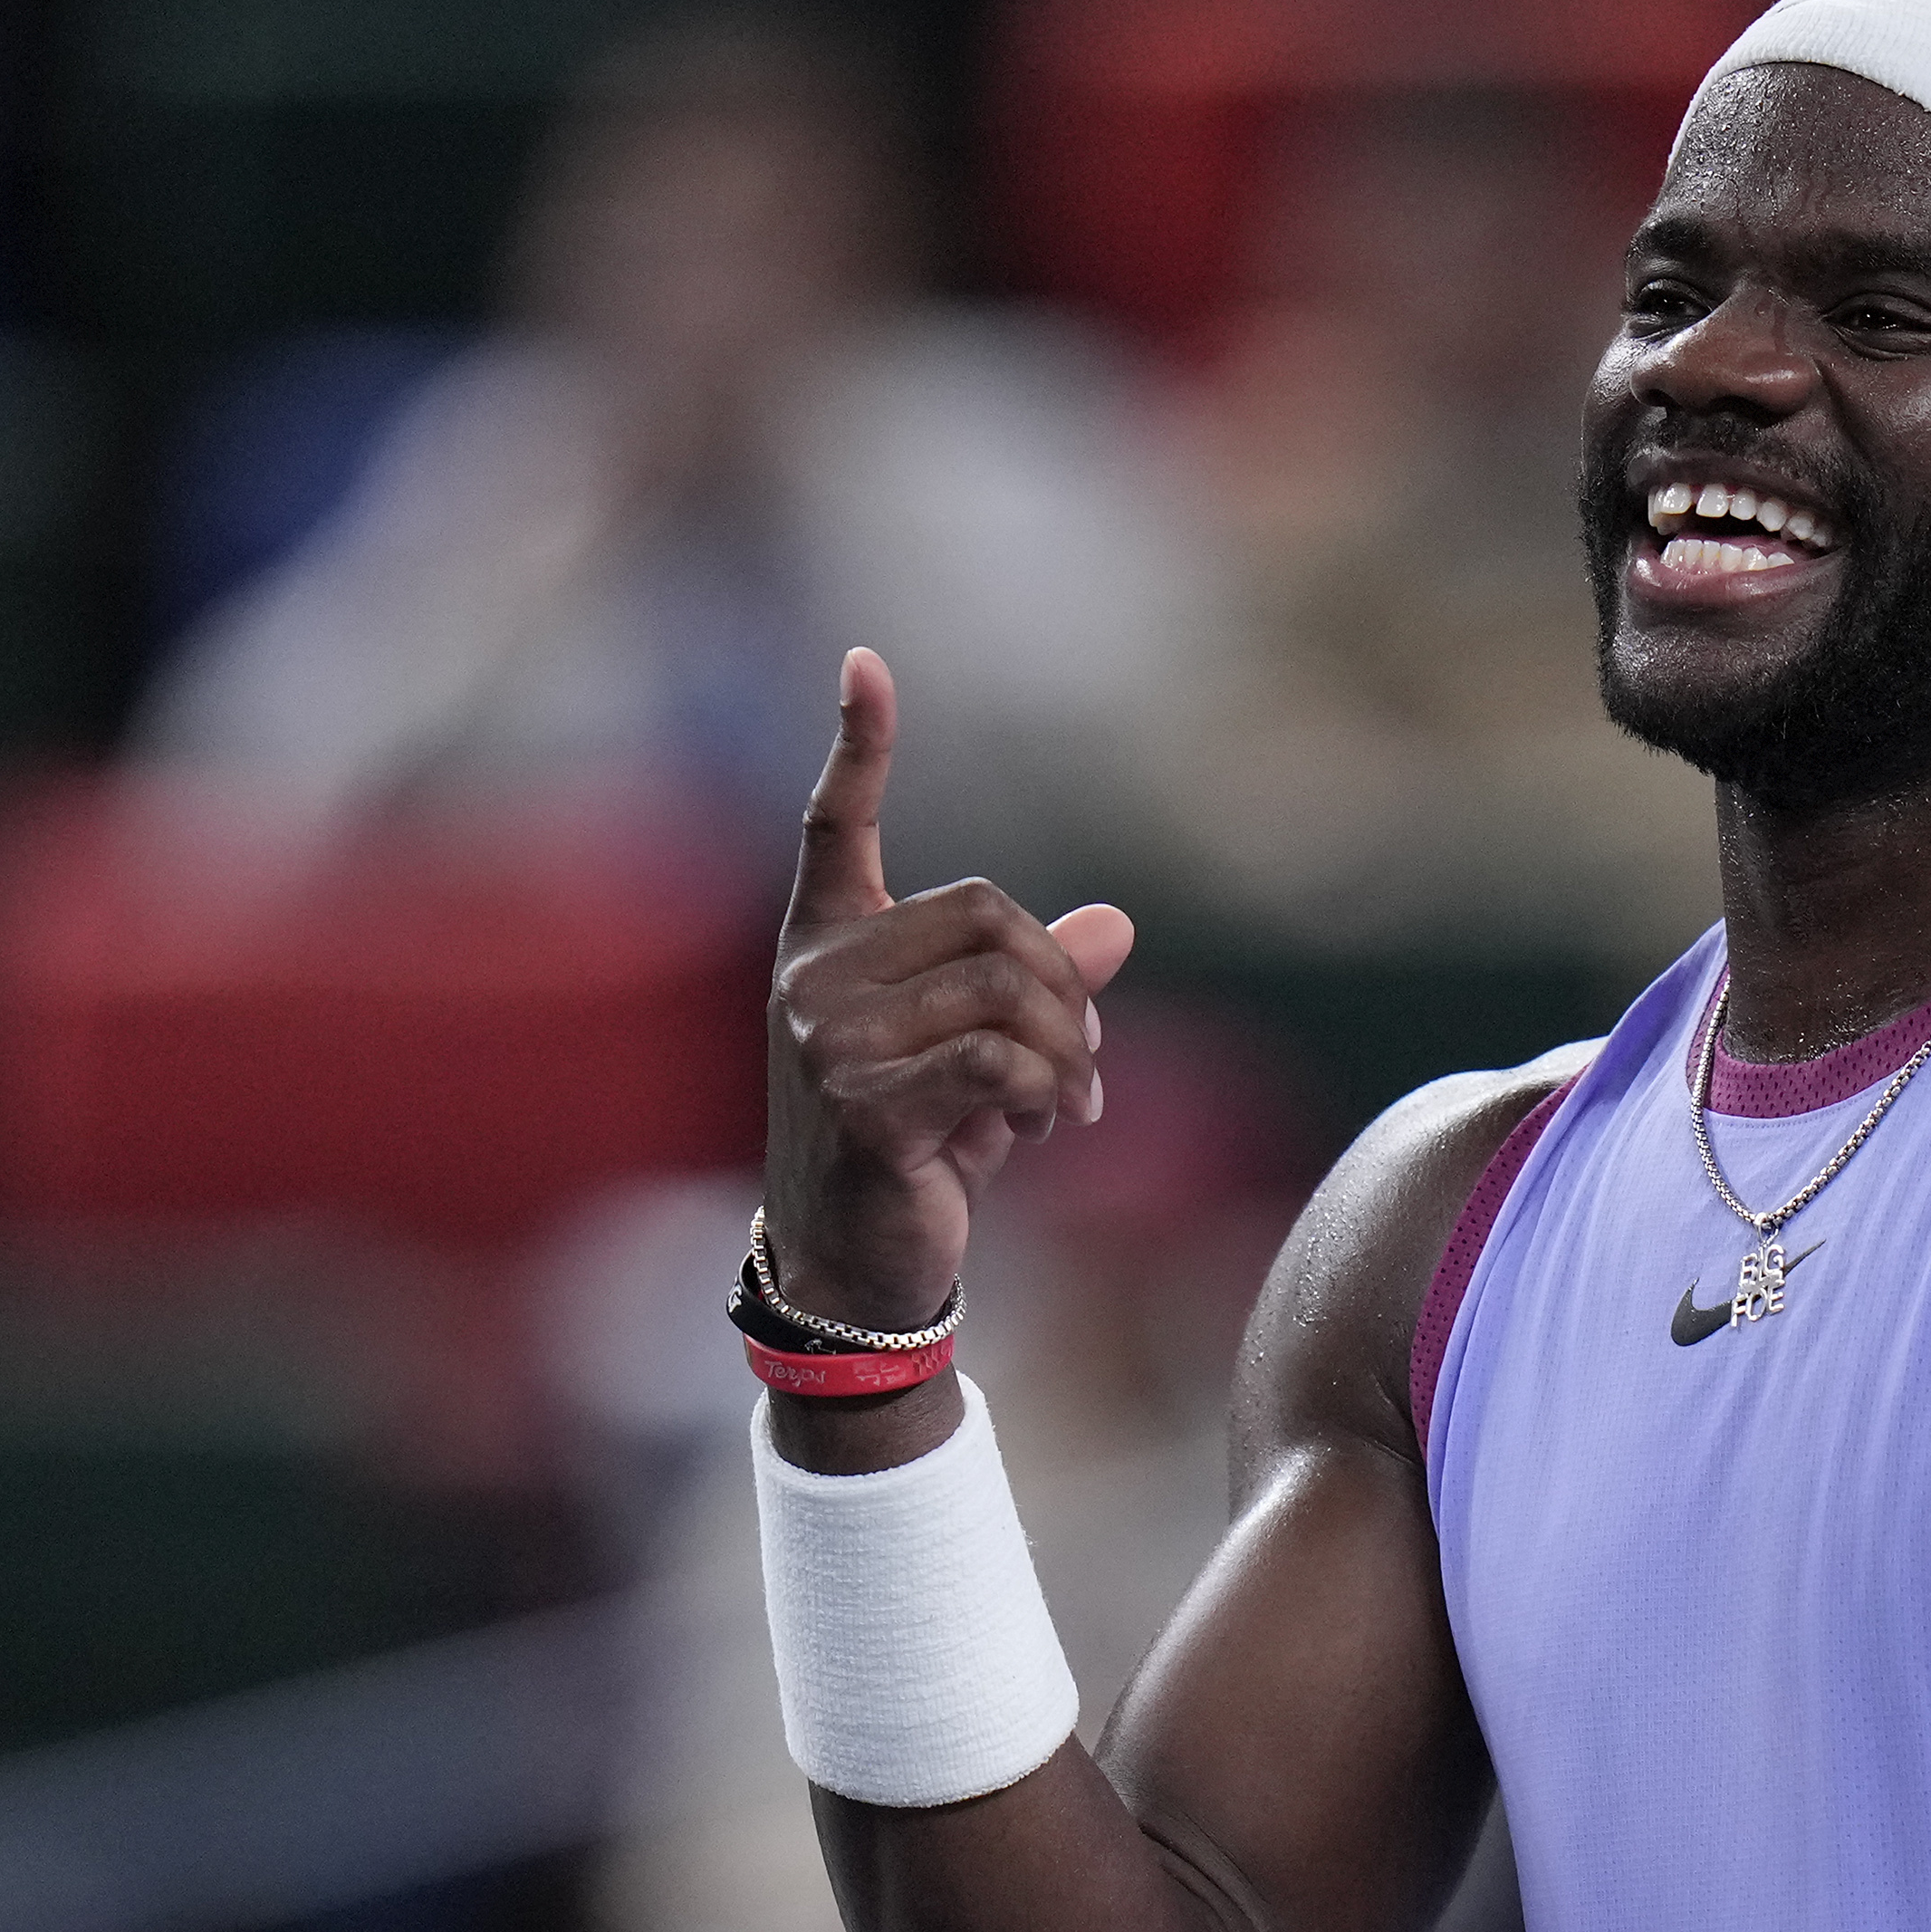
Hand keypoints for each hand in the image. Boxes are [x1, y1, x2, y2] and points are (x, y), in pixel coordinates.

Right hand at [764, 646, 1135, 1357]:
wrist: (857, 1269)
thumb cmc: (919, 1151)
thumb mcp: (985, 1058)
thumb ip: (1037, 988)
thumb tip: (1116, 924)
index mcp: (827, 947)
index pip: (835, 826)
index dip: (857, 744)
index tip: (865, 662)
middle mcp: (814, 978)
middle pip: (987, 914)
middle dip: (1060, 983)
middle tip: (1083, 1056)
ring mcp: (828, 1039)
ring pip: (1002, 989)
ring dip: (1069, 1048)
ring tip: (1071, 1100)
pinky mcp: (861, 1104)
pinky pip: (1000, 1059)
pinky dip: (1054, 1090)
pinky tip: (1054, 1124)